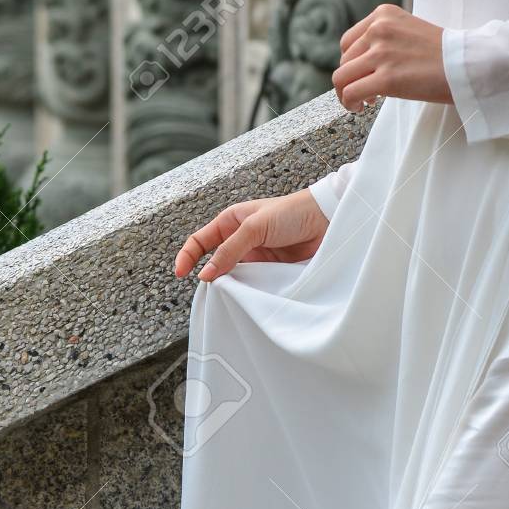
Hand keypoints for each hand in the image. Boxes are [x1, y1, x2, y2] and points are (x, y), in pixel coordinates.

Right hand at [174, 189, 329, 282]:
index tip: (181, 274)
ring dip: (232, 285)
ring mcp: (256, 256)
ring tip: (235, 293)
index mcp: (231, 222)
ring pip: (234, 276)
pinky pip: (253, 284)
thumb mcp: (255, 227)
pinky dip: (250, 291)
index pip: (200, 241)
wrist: (327, 221)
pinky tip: (251, 296)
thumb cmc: (292, 212)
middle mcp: (240, 240)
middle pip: (215, 263)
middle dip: (212, 276)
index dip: (187, 256)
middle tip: (215, 289)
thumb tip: (206, 274)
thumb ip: (229, 251)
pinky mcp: (271, 270)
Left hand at [332, 3, 452, 112]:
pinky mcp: (386, 79)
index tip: (364, 74)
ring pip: (341, 78)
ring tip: (362, 102)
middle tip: (367, 92)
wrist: (468, 64)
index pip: (348, 41)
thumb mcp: (409, 30)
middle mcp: (378, 30)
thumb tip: (362, 63)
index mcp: (383, 15)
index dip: (352, 62)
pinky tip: (361, 108)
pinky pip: (350, 93)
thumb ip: (385, 39)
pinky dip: (349, 104)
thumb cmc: (444, 53)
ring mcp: (381, 54)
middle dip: (352, 79)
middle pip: (344, 60)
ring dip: (347, 94)